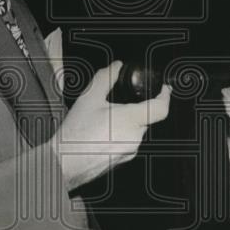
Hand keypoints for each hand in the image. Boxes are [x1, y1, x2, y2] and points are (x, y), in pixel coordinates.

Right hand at [52, 61, 170, 190]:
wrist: (64, 163)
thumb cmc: (75, 134)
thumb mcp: (89, 98)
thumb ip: (106, 78)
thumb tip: (116, 66)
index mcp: (131, 120)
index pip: (161, 108)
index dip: (165, 96)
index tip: (165, 89)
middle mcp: (135, 137)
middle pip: (145, 118)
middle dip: (134, 109)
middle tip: (113, 106)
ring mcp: (130, 152)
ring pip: (135, 131)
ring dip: (124, 123)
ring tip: (101, 122)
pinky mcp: (122, 161)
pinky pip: (127, 143)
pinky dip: (118, 136)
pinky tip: (99, 135)